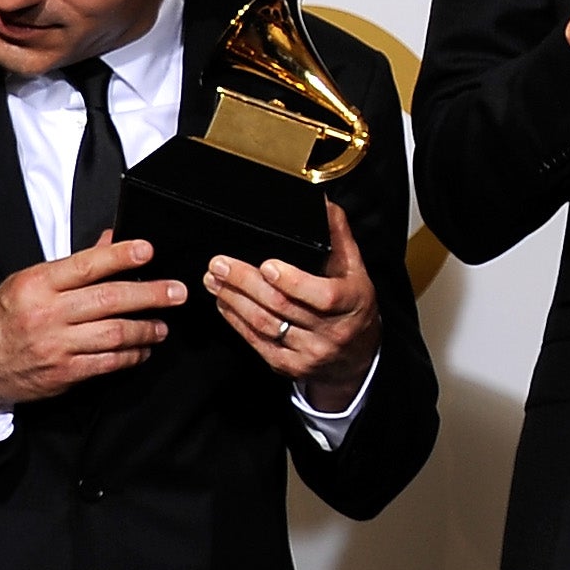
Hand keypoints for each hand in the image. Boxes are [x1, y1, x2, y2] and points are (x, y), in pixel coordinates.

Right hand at [0, 233, 186, 408]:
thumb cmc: (6, 317)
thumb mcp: (29, 281)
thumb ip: (73, 265)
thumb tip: (111, 239)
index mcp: (37, 284)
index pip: (86, 266)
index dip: (120, 256)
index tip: (147, 251)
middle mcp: (48, 313)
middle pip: (109, 300)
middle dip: (150, 294)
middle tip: (177, 291)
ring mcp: (57, 345)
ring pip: (115, 333)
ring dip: (146, 328)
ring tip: (162, 325)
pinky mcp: (65, 372)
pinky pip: (108, 362)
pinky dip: (131, 355)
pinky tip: (142, 349)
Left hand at [208, 200, 381, 403]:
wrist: (356, 358)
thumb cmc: (353, 307)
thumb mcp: (355, 270)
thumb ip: (337, 236)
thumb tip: (320, 204)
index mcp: (352, 303)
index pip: (323, 296)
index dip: (293, 281)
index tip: (267, 265)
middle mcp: (331, 332)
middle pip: (282, 307)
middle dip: (245, 283)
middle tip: (219, 264)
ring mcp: (309, 352)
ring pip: (264, 325)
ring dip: (233, 300)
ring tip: (213, 279)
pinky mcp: (288, 365)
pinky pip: (256, 342)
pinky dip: (235, 320)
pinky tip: (224, 302)